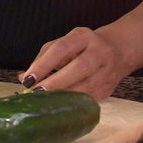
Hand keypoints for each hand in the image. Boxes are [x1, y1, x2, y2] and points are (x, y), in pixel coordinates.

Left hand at [18, 27, 133, 100]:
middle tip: (36, 92)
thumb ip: (43, 58)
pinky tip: (59, 105)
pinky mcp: (110, 87)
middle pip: (79, 67)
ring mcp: (108, 70)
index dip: (44, 64)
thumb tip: (23, 77)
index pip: (61, 48)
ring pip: (87, 85)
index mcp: (83, 36)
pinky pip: (90, 98)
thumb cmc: (82, 48)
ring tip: (45, 100)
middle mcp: (99, 51)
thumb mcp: (63, 44)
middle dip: (56, 82)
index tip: (28, 78)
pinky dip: (73, 103)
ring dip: (64, 95)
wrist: (118, 51)